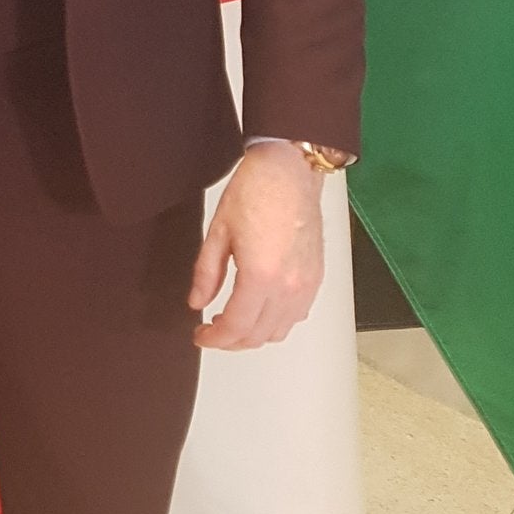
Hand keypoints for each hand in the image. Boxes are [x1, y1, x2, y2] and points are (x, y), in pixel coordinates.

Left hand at [190, 140, 325, 350]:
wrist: (289, 173)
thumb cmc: (256, 192)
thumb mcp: (218, 231)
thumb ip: (205, 273)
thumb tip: (197, 301)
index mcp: (261, 275)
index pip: (236, 326)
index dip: (215, 338)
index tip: (201, 336)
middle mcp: (289, 286)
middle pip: (259, 335)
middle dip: (232, 341)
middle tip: (212, 332)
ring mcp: (307, 284)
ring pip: (280, 330)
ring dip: (254, 335)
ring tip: (232, 324)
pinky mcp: (316, 278)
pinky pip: (297, 315)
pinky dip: (276, 322)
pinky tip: (260, 311)